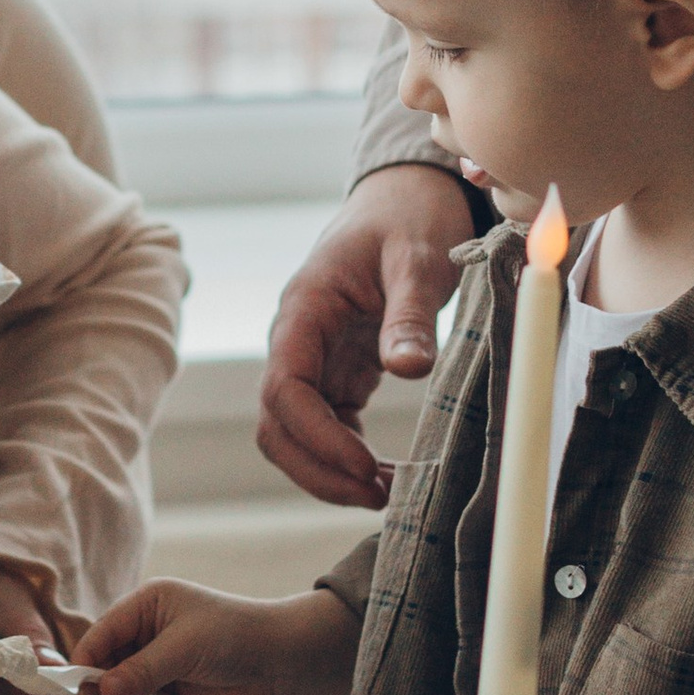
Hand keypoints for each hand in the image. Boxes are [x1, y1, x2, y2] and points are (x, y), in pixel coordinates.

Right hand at [76, 579, 357, 694]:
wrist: (280, 659)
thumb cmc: (233, 638)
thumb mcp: (183, 650)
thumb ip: (141, 671)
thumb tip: (103, 692)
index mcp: (146, 603)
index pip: (102, 632)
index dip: (87, 660)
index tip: (82, 690)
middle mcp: (147, 628)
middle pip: (105, 661)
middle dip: (106, 687)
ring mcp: (158, 656)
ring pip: (119, 684)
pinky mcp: (171, 681)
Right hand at [258, 164, 473, 508]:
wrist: (406, 198)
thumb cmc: (409, 220)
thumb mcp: (417, 259)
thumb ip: (409, 312)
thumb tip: (409, 369)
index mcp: (304, 309)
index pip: (284, 389)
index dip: (318, 437)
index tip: (366, 466)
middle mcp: (297, 340)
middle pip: (276, 424)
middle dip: (317, 469)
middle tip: (378, 496)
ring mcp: (313, 360)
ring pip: (294, 434)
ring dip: (329, 472)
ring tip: (387, 494)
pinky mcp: (337, 372)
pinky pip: (327, 427)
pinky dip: (348, 458)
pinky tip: (388, 475)